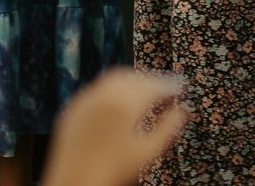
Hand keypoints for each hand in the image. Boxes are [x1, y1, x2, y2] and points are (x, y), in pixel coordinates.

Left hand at [44, 69, 187, 185]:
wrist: (74, 182)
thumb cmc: (112, 172)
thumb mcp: (147, 152)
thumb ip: (167, 129)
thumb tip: (181, 112)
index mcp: (124, 104)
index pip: (154, 86)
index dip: (170, 86)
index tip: (180, 89)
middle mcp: (103, 95)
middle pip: (134, 78)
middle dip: (152, 82)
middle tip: (165, 91)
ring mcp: (85, 100)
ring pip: (113, 80)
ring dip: (132, 82)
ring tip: (145, 95)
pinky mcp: (73, 108)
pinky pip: (96, 90)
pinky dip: (112, 90)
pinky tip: (119, 104)